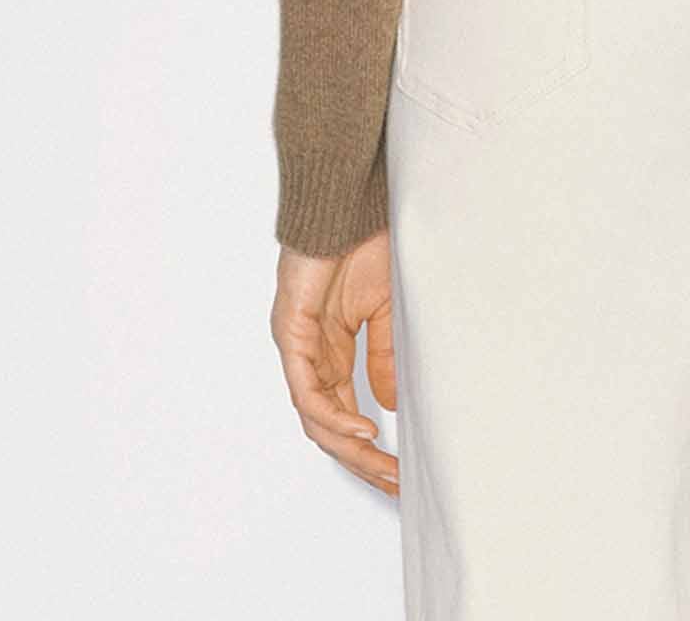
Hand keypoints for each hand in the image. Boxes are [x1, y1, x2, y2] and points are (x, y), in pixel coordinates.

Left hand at [270, 234, 398, 495]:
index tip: (399, 470)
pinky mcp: (291, 334)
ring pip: (316, 418)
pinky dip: (335, 416)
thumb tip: (388, 404)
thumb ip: (382, 357)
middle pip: (327, 428)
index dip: (368, 448)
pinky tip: (363, 430)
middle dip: (362, 462)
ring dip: (350, 449)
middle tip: (394, 484)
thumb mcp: (385, 311)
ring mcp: (296, 348)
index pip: (342, 414)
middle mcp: (308, 355)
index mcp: (328, 350)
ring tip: (383, 466)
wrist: (347, 205)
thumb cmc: (364, 243)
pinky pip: (308, 391)